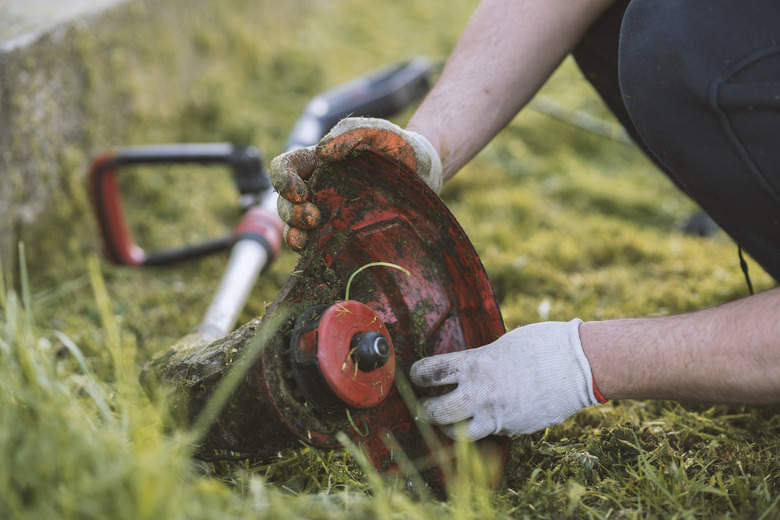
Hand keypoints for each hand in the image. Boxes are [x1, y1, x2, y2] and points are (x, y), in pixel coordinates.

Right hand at [269, 117, 442, 250]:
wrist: (426, 174)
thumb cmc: (400, 148)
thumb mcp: (377, 131)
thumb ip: (351, 131)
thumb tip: (322, 152)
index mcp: (317, 163)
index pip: (284, 168)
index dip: (282, 180)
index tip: (299, 192)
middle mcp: (318, 190)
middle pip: (285, 202)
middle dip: (290, 213)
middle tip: (312, 219)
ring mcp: (329, 214)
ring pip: (295, 227)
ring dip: (293, 234)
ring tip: (305, 241)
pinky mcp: (342, 236)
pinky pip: (317, 247)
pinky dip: (309, 252)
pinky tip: (314, 253)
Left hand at [409, 319, 604, 440]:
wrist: (580, 365)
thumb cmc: (543, 344)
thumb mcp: (502, 344)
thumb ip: (479, 360)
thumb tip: (464, 369)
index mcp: (475, 365)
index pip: (430, 372)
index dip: (417, 375)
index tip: (416, 376)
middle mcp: (480, 393)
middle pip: (435, 412)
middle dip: (425, 410)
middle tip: (426, 406)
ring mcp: (497, 415)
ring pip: (458, 433)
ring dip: (449, 427)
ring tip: (449, 420)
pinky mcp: (513, 429)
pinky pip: (490, 433)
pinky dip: (484, 427)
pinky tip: (489, 416)